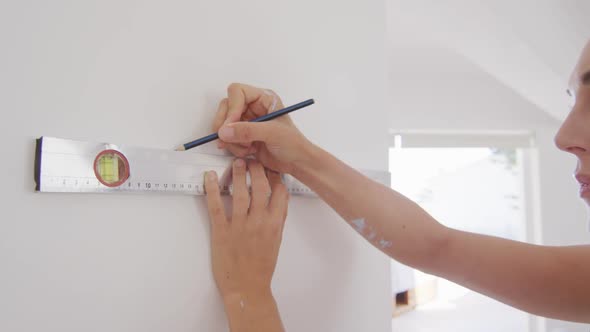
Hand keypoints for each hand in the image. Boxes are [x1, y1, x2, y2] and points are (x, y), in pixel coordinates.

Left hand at [204, 158, 288, 301]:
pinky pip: (216, 205)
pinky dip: (212, 189)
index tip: (271, 166)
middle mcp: (259, 221)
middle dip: (257, 169)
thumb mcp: (276, 241)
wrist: (247, 288)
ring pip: (240, 192)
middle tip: (252, 159)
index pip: (279, 192)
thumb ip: (277, 220)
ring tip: (236, 162)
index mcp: (275, 224)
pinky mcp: (221, 231)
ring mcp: (239, 225)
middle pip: (260, 187)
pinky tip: (211, 177)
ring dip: (238, 173)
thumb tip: (279, 201)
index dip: (275, 175)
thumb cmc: (262, 267)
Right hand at [213, 83, 313, 173]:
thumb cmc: (293, 144)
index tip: (231, 125)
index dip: (232, 108)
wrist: (297, 163)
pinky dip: (233, 146)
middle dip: (228, 126)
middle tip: (232, 139)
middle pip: (226, 107)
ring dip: (231, 139)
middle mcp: (253, 106)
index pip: (237, 92)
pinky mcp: (242, 135)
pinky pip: (226, 137)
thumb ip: (248, 130)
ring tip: (248, 147)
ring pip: (224, 124)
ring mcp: (247, 121)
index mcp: (263, 98)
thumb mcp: (273, 133)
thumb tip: (224, 131)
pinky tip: (248, 151)